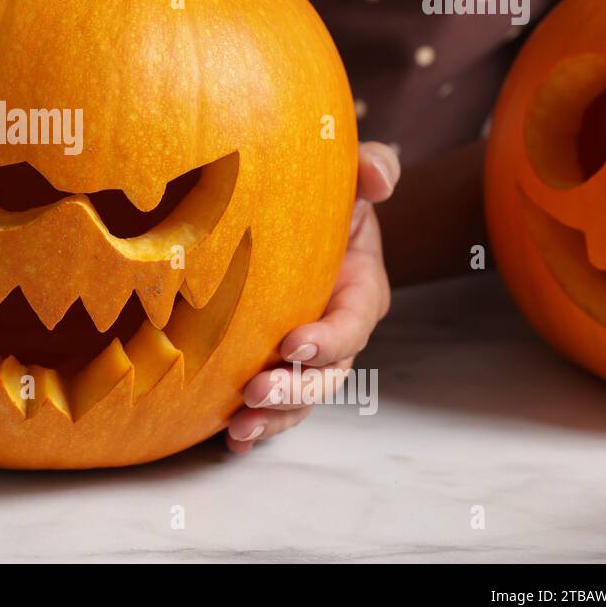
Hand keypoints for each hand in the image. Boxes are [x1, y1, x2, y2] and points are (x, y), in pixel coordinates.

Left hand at [225, 142, 401, 453]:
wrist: (295, 218)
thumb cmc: (328, 198)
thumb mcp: (354, 178)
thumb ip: (374, 168)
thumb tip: (377, 176)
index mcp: (359, 292)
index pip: (352, 324)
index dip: (328, 339)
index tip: (293, 343)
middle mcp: (337, 334)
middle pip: (326, 376)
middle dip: (294, 390)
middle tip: (255, 390)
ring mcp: (307, 356)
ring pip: (300, 400)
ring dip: (273, 417)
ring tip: (240, 426)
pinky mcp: (275, 365)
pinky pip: (272, 405)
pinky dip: (255, 425)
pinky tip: (228, 438)